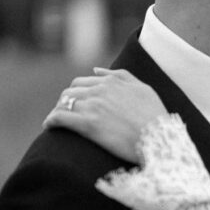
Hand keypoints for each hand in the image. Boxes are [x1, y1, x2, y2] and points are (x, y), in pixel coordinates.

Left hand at [43, 67, 166, 163]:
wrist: (160, 139)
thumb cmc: (155, 117)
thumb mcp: (143, 89)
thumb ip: (121, 76)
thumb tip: (96, 69)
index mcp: (111, 81)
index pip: (82, 82)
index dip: (76, 94)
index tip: (75, 105)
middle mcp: (99, 90)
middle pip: (70, 92)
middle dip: (64, 102)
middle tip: (64, 115)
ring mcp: (92, 106)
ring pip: (62, 103)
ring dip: (57, 111)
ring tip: (56, 123)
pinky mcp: (87, 124)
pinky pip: (59, 118)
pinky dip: (50, 121)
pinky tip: (49, 128)